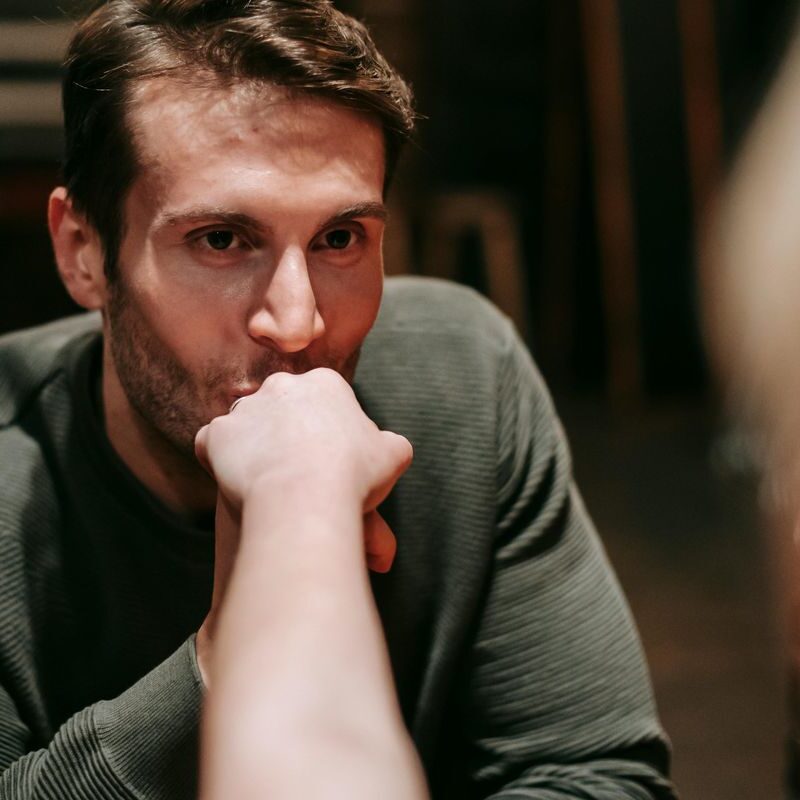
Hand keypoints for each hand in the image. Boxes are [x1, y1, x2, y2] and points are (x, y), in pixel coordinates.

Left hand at [194, 369, 412, 684]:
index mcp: (324, 383)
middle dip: (286, 430)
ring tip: (268, 478)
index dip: (324, 427)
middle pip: (281, 405)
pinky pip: (212, 443)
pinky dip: (219, 459)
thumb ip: (388, 443)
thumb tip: (387, 447)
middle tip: (298, 467)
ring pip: (246, 422)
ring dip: (253, 444)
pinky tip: (236, 480)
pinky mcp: (217, 434)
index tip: (328, 454)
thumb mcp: (393, 455)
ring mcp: (245, 408)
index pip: (320, 398)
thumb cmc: (353, 476)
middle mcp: (281, 385)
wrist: (305, 499)